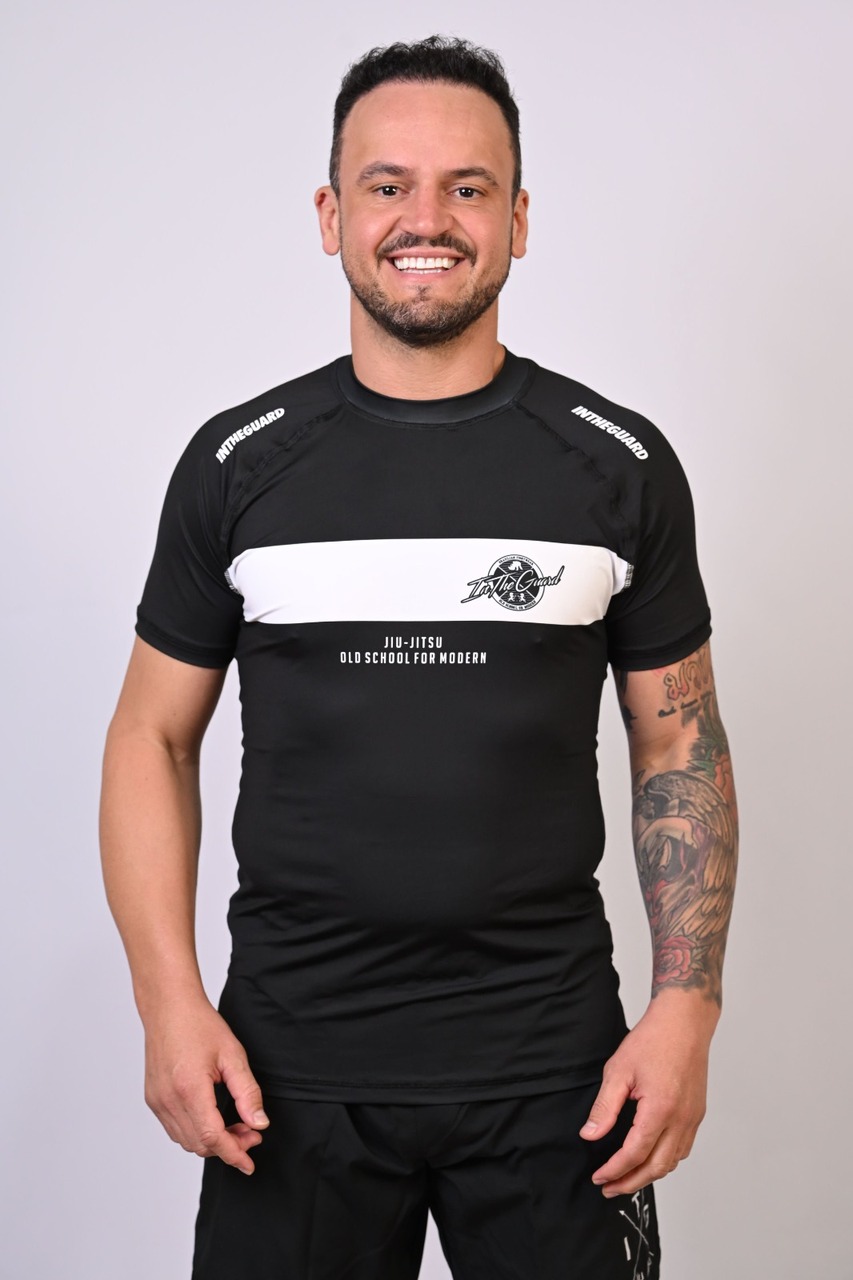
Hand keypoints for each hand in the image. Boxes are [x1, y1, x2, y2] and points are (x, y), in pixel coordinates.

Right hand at [143, 995, 269, 1174]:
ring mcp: (157, 1101)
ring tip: (235, 1125)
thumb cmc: (200, 1025)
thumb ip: (248, 1092)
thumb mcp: (233, 1055)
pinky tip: (213, 1119)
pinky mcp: (153, 1099)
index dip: (233, 1154)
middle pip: (199, 1145)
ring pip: (185, 1141)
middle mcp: (168, 1100)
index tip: (250, 1164)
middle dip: (228, 1147)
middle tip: (251, 1133)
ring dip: (211, 1142)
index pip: (211, 1138)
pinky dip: (195, 1133)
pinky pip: (174, 1129)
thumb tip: (259, 1123)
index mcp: (189, 1089)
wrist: (169, 1008)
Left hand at [579, 992, 717, 1195]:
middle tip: (608, 1187)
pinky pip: (683, 1148)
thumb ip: (604, 1107)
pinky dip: (665, 1160)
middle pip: (656, 1167)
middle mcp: (681, 1119)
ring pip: (672, 1161)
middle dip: (631, 1182)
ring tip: (626, 1177)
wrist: (684, 1022)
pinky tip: (650, 1157)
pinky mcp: (697, 1113)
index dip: (614, 1170)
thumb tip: (589, 1135)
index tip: (598, 1177)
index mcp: (660, 1110)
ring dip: (649, 1175)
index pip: (634, 1154)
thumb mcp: (618, 1070)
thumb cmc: (652, 1040)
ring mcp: (692, 1118)